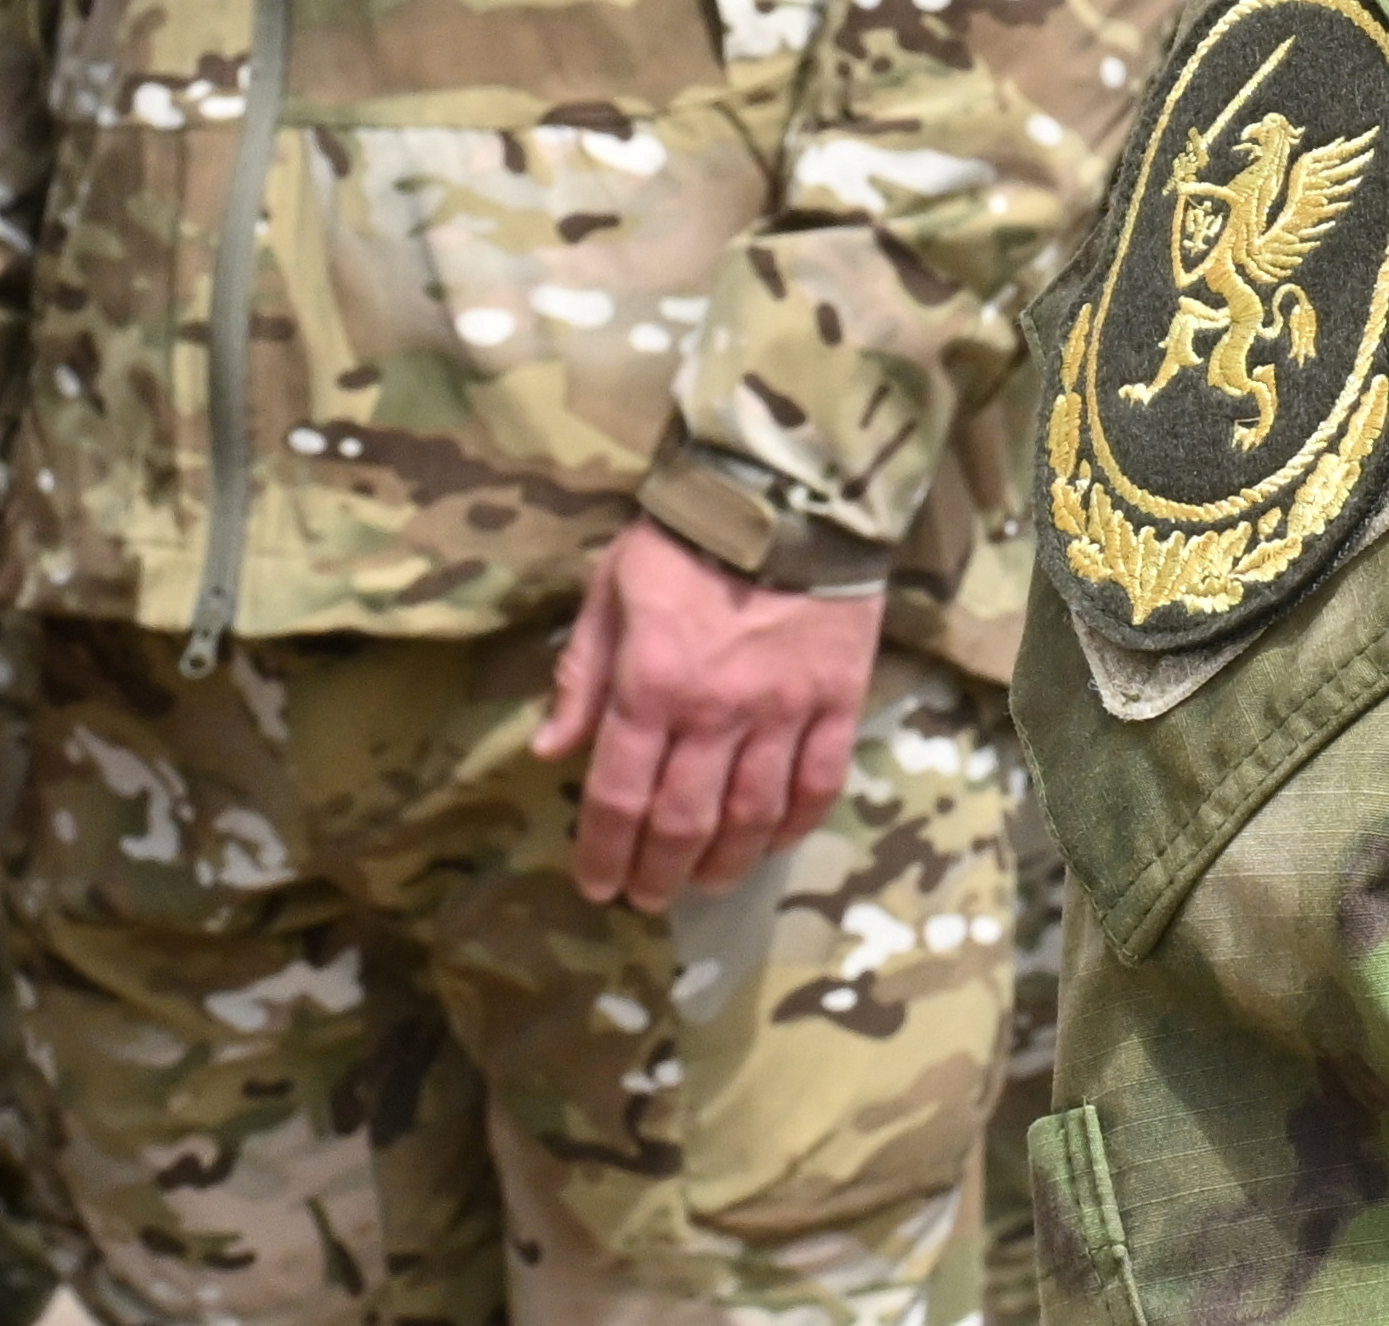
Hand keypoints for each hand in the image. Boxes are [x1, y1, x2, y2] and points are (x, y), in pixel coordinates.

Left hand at [536, 518, 880, 905]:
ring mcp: (784, 710)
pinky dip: (796, 823)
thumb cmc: (685, 542)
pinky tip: (776, 842)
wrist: (792, 491)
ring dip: (725, 862)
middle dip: (659, 873)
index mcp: (651, 687)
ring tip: (706, 881)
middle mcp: (716, 712)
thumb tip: (551, 751)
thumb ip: (581, 676)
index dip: (604, 854)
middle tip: (648, 898)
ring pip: (752, 815)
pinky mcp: (838, 697)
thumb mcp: (609, 593)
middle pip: (683, 821)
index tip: (597, 887)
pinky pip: (820, 781)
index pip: (619, 796)